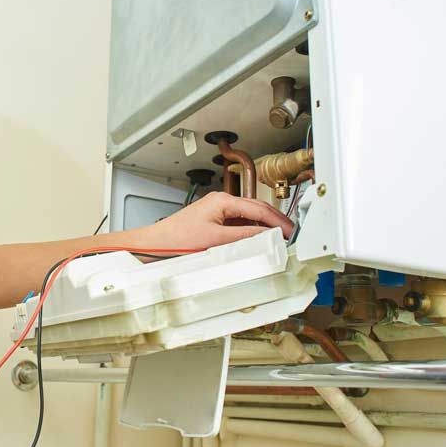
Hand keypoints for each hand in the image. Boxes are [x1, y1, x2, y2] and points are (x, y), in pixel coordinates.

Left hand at [149, 191, 293, 249]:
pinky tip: (257, 240)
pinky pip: (238, 224)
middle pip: (255, 209)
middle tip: (290, 233)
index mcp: (223, 201)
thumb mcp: (216, 240)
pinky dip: (250, 230)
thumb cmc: (177, 239)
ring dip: (263, 226)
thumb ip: (244, 236)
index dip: (277, 221)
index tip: (290, 231)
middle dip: (274, 221)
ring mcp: (217, 211)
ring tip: (278, 238)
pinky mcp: (213, 221)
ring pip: (247, 216)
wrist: (155, 245)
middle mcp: (221, 202)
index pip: (258, 208)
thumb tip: (267, 235)